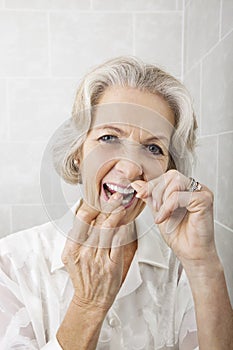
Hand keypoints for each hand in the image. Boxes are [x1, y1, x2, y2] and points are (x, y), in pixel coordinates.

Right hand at [62, 192, 126, 312]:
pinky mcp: (112, 265)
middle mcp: (83, 253)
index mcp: (71, 249)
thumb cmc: (83, 277)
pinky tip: (126, 221)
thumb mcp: (72, 257)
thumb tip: (85, 214)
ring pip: (108, 229)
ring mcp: (98, 259)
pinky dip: (123, 230)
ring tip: (122, 203)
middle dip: (107, 205)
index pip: (80, 220)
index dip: (89, 206)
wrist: (91, 300)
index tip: (97, 197)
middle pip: (96, 222)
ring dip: (116, 214)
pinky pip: (118, 242)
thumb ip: (77, 237)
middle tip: (115, 194)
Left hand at [131, 170, 215, 266]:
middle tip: (155, 209)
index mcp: (186, 189)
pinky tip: (165, 218)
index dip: (152, 185)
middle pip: (171, 176)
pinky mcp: (204, 201)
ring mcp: (202, 193)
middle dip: (157, 191)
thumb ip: (150, 197)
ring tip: (161, 215)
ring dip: (163, 199)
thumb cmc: (179, 236)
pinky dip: (168, 207)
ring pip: (176, 182)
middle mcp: (196, 188)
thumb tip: (137, 184)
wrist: (190, 253)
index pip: (167, 176)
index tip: (141, 195)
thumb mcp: (159, 211)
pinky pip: (181, 195)